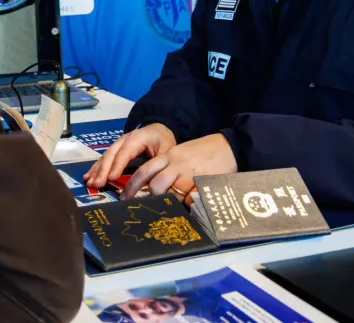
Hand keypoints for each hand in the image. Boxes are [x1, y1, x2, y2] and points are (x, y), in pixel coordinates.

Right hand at [83, 123, 175, 187]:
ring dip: (97, 170)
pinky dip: (96, 168)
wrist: (160, 130)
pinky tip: (88, 176)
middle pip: (112, 154)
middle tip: (97, 184)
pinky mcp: (115, 149)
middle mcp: (125, 139)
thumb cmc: (163, 141)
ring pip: (105, 156)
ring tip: (90, 183)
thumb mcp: (166, 152)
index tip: (111, 178)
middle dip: (103, 170)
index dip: (118, 165)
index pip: (126, 152)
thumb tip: (152, 184)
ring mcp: (118, 143)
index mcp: (138, 138)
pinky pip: (104, 158)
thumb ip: (159, 166)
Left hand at [120, 133, 237, 199]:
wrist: (229, 146)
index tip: (125, 198)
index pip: (144, 170)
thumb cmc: (204, 152)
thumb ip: (169, 167)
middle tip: (148, 207)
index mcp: (169, 156)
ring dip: (168, 202)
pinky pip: (189, 199)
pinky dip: (187, 205)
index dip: (132, 186)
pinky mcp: (202, 182)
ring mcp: (189, 174)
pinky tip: (188, 206)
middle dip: (150, 198)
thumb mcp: (182, 154)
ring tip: (168, 208)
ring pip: (170, 193)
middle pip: (154, 185)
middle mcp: (176, 164)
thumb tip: (155, 187)